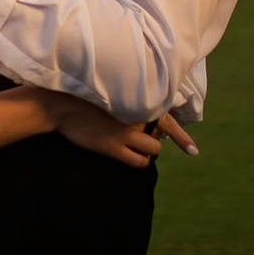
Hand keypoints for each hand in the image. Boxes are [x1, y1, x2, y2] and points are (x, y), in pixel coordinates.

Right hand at [40, 92, 199, 167]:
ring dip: (147, 151)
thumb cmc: (81, 97)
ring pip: (153, 150)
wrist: (60, 105)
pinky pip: (138, 161)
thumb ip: (127, 101)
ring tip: (133, 147)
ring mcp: (127, 132)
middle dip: (156, 138)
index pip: (167, 118)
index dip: (181, 136)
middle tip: (145, 140)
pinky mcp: (114, 147)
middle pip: (163, 132)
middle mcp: (136, 115)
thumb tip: (142, 114)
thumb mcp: (109, 92)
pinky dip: (139, 161)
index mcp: (136, 99)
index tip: (193, 151)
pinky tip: (129, 157)